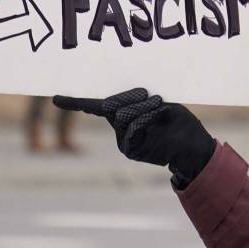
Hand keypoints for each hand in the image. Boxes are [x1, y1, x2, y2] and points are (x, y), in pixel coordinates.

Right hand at [53, 88, 214, 184]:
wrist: (193, 145)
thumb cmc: (178, 121)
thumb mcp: (156, 104)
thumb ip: (135, 102)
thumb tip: (111, 106)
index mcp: (123, 114)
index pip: (95, 106)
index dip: (75, 102)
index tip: (55, 98)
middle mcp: (118, 128)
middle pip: (111, 105)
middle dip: (132, 97)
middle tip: (154, 98)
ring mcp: (122, 141)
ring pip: (122, 115)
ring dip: (144, 107)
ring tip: (161, 109)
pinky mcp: (130, 150)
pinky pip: (130, 128)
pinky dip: (145, 119)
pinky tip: (159, 119)